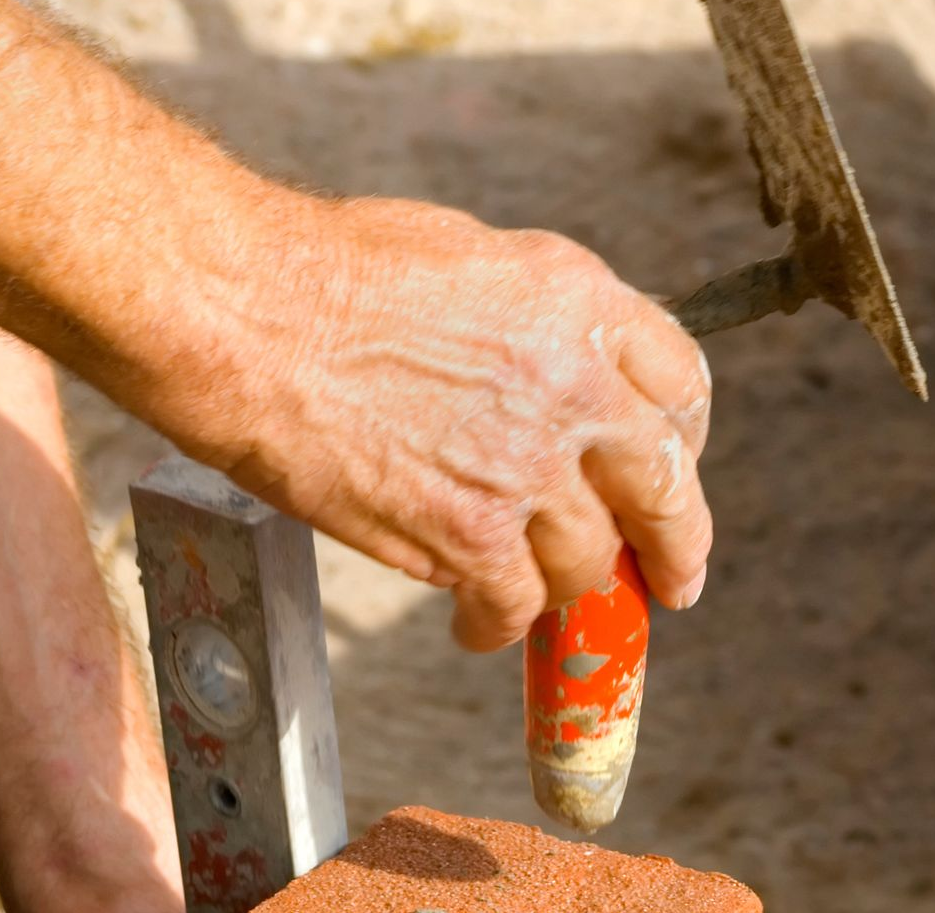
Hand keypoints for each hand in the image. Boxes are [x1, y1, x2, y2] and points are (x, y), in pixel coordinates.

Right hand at [156, 195, 712, 651]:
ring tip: (525, 593)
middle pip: (662, 490)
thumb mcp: (475, 261)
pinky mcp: (471, 536)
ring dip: (561, 588)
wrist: (254, 318)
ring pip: (587, 563)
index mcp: (579, 303)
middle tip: (672, 581)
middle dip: (675, 547)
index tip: (667, 474)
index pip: (681, 386)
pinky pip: (514, 608)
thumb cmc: (330, 276)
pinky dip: (497, 627)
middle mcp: (573, 385)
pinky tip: (475, 628)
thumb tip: (558, 377)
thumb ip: (539, 326)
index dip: (679, 444)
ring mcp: (526, 468)